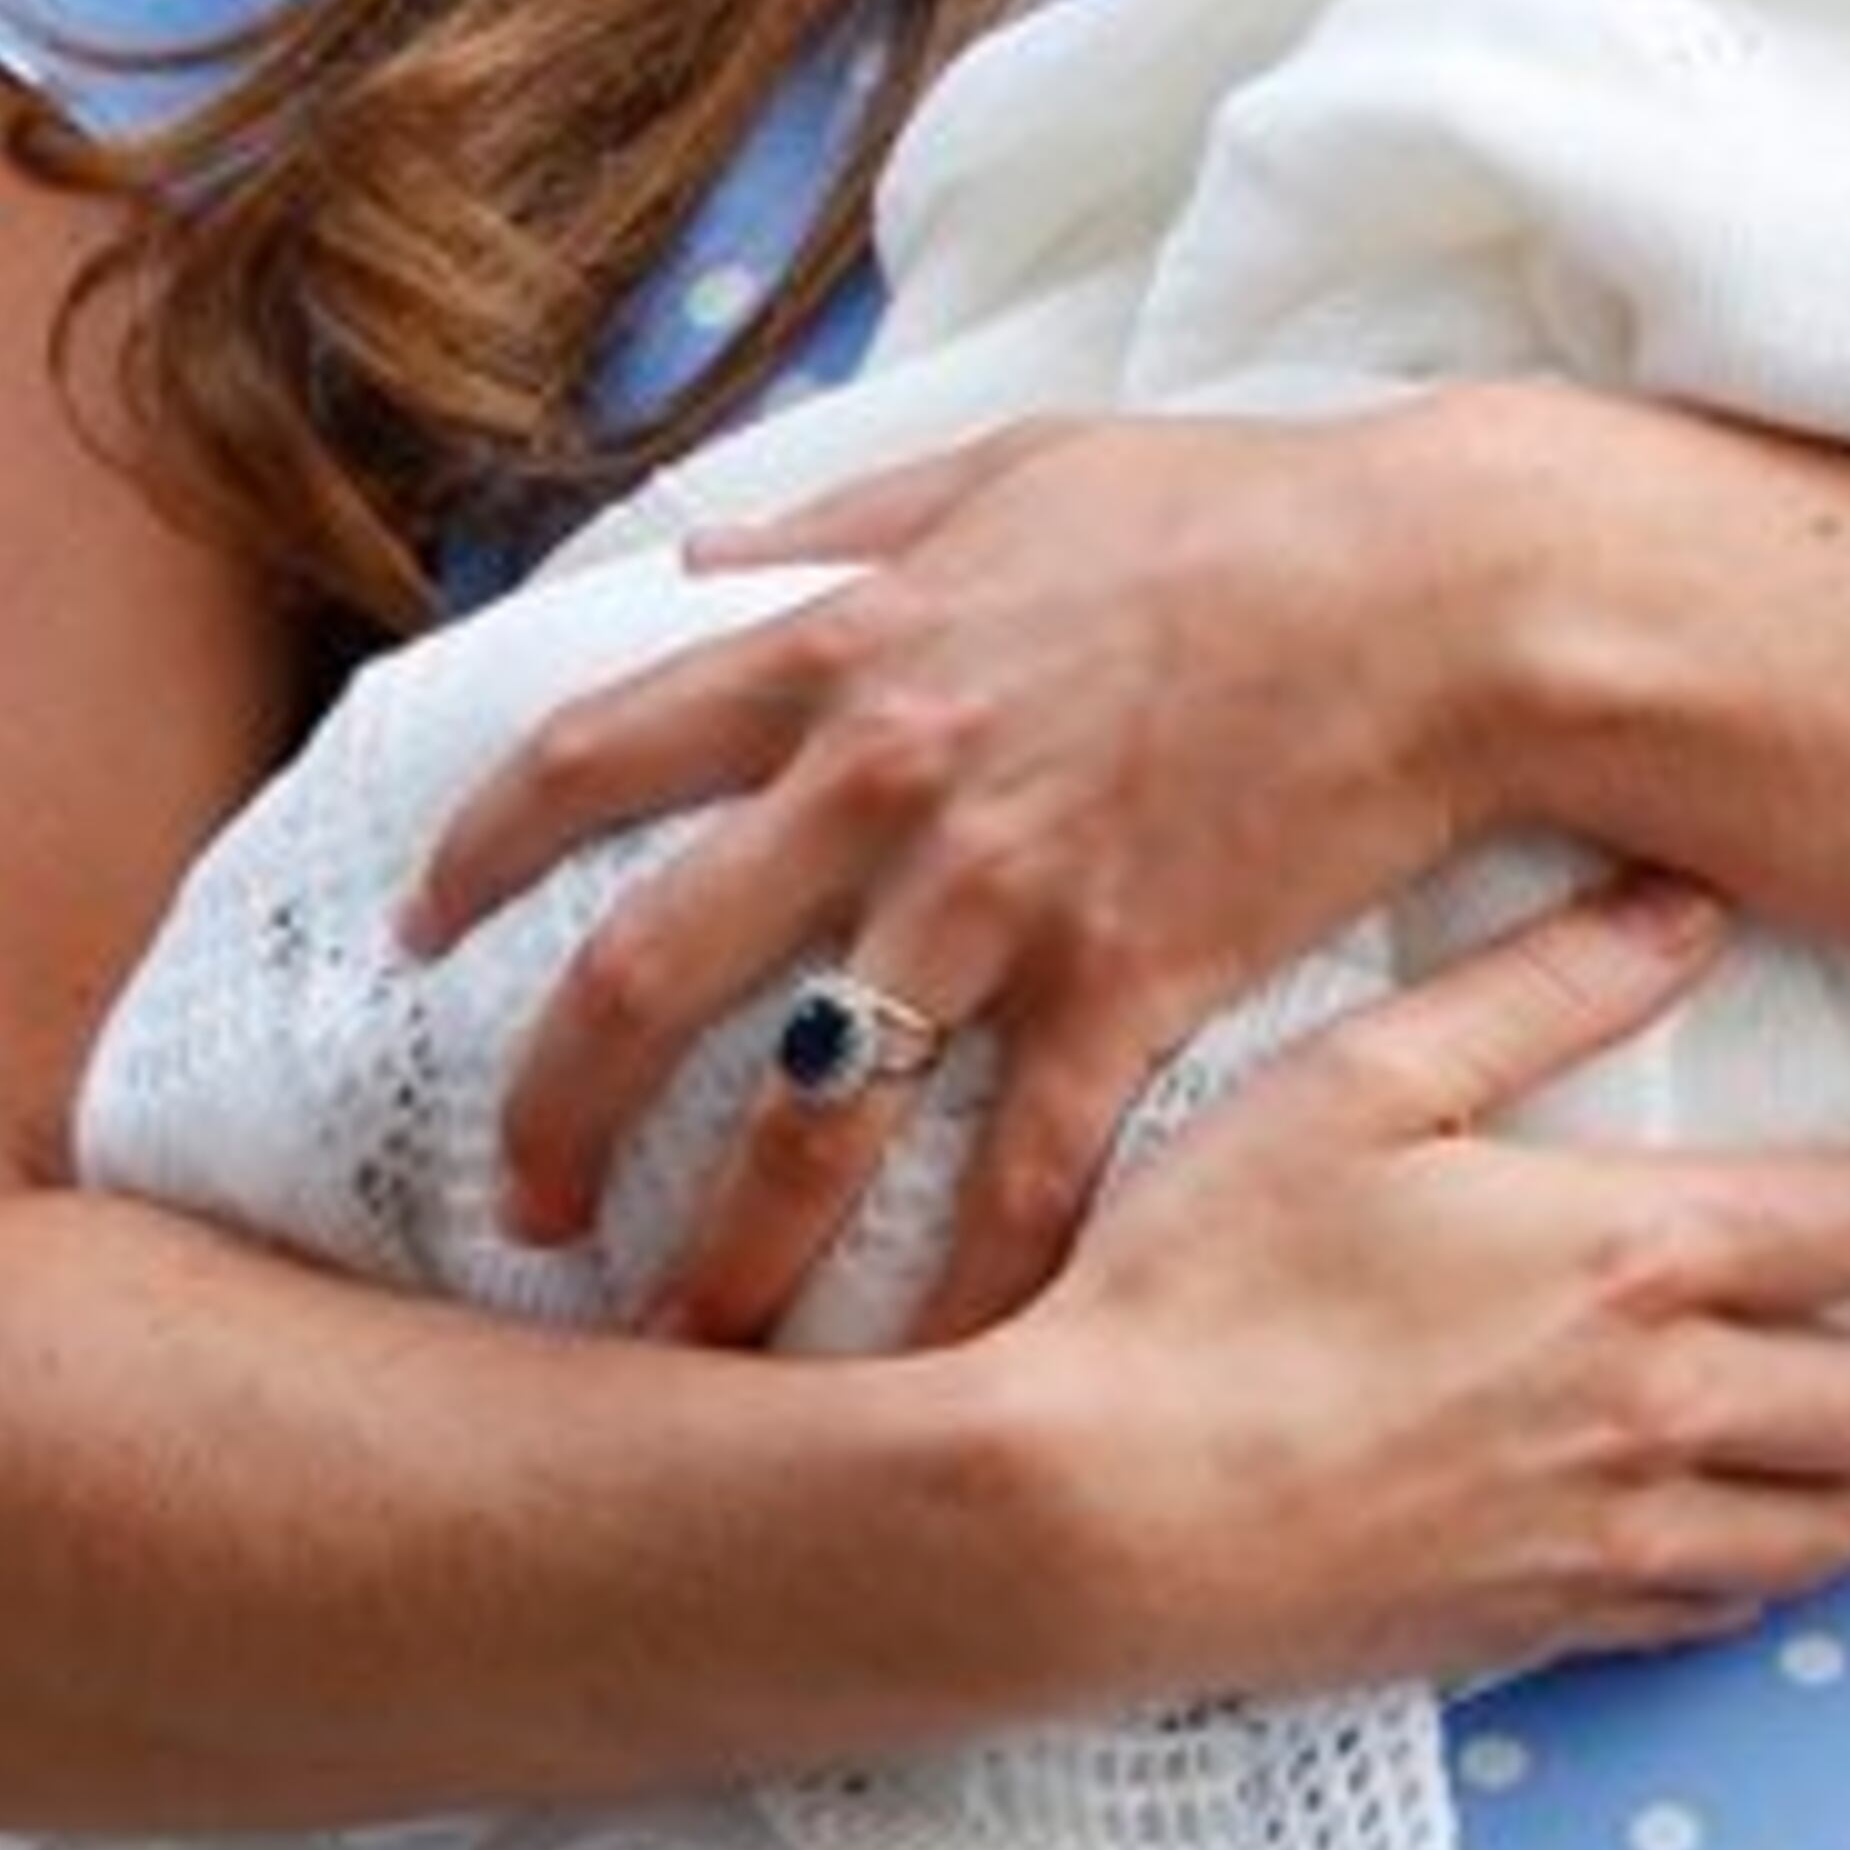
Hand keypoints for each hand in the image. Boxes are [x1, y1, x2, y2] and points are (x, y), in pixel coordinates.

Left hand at [404, 401, 1491, 1339]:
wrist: (1436, 593)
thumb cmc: (1231, 511)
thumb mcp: (1008, 468)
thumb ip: (838, 518)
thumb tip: (694, 554)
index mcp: (843, 650)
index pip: (586, 759)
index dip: (472, 855)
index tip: (414, 933)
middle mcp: (888, 783)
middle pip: (644, 974)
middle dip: (551, 1115)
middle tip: (520, 1209)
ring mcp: (1003, 902)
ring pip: (804, 1125)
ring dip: (720, 1257)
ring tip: (675, 1349)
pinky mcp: (1126, 993)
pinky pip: (1012, 1189)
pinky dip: (956, 1300)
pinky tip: (913, 1381)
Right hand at [1016, 873, 1849, 1688]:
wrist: (1097, 1514)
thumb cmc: (1208, 1276)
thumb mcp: (1361, 1082)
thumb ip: (1536, 988)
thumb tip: (1688, 901)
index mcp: (1628, 1257)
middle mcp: (1654, 1407)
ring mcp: (1603, 1531)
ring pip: (1830, 1519)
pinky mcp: (1537, 1618)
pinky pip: (1722, 1601)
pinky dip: (1799, 1568)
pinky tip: (1807, 1547)